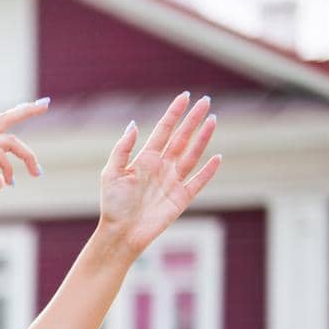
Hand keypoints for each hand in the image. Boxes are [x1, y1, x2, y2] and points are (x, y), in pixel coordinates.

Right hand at [0, 98, 48, 214]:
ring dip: (27, 155)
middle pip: (4, 118)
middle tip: (45, 104)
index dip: (15, 115)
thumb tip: (2, 181)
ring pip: (7, 140)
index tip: (33, 108)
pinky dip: (8, 168)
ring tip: (36, 172)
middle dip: (25, 110)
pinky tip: (10, 182)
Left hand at [98, 92, 220, 255]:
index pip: (163, 130)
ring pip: (192, 154)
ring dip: (203, 138)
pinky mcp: (181, 198)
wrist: (120, 232)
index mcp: (145, 159)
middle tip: (206, 101)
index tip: (184, 96)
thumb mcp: (111, 173)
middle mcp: (162, 167)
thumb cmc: (113, 204)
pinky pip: (198, 181)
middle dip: (193, 120)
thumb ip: (122, 149)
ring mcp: (173, 181)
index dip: (174, 113)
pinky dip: (208, 171)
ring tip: (213, 120)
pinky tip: (217, 158)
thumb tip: (133, 125)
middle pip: (182, 138)